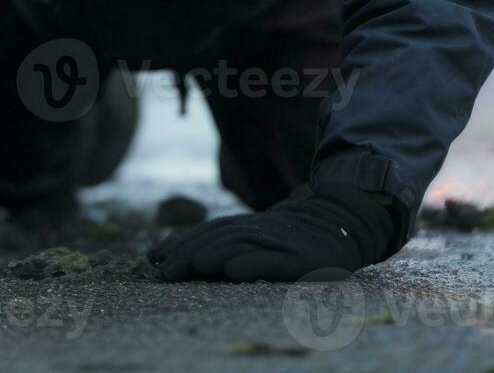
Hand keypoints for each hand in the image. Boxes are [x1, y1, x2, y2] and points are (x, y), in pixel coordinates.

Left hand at [147, 183, 394, 281]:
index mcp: (245, 226)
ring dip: (213, 255)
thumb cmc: (290, 236)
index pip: (206, 232)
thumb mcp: (257, 235)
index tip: (153, 258)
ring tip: (192, 265)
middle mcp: (258, 231)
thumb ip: (222, 243)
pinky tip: (232, 271)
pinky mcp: (300, 259)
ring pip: (241, 247)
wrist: (340, 222)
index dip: (179, 243)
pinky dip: (251, 264)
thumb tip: (178, 257)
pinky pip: (273, 261)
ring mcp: (279, 242)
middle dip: (188, 253)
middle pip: (218, 239)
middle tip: (164, 271)